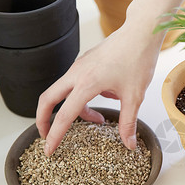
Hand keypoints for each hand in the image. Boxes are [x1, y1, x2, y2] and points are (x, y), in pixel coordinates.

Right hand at [36, 0, 184, 155]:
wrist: (141, 33)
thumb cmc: (138, 59)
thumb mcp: (135, 96)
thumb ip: (128, 122)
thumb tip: (129, 144)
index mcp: (86, 83)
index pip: (64, 116)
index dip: (55, 136)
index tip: (49, 151)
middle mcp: (77, 73)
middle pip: (48, 99)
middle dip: (44, 119)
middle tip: (48, 136)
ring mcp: (79, 65)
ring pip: (63, 90)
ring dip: (73, 107)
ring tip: (97, 119)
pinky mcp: (85, 61)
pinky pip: (75, 82)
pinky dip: (82, 95)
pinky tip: (107, 96)